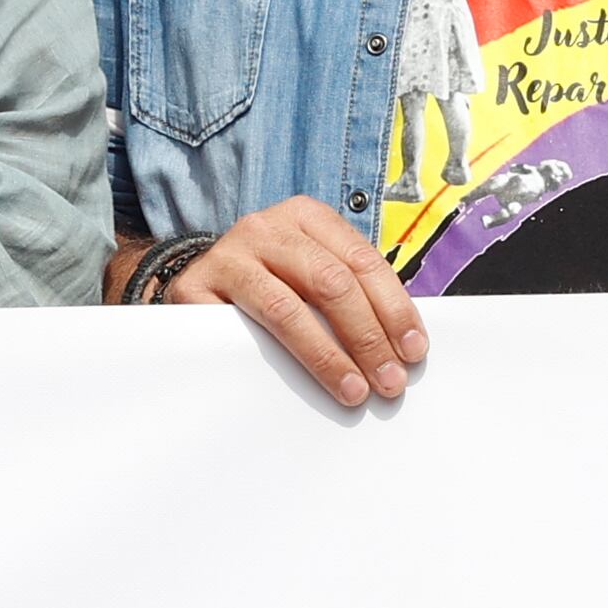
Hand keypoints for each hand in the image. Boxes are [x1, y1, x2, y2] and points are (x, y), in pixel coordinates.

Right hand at [162, 198, 429, 407]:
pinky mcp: (195, 288)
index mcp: (306, 217)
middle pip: (331, 282)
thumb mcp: (310, 272)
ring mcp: (229, 255)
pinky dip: (274, 361)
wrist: (193, 283)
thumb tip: (402, 347)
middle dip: (368, 337)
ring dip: (328, 356)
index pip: (362, 261)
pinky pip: (241, 330)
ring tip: (354, 391)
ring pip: (288, 308)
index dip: (394, 308)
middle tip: (389, 381)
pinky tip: (297, 386)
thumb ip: (350, 294)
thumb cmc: (268, 283)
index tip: (414, 351)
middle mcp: (267, 227)